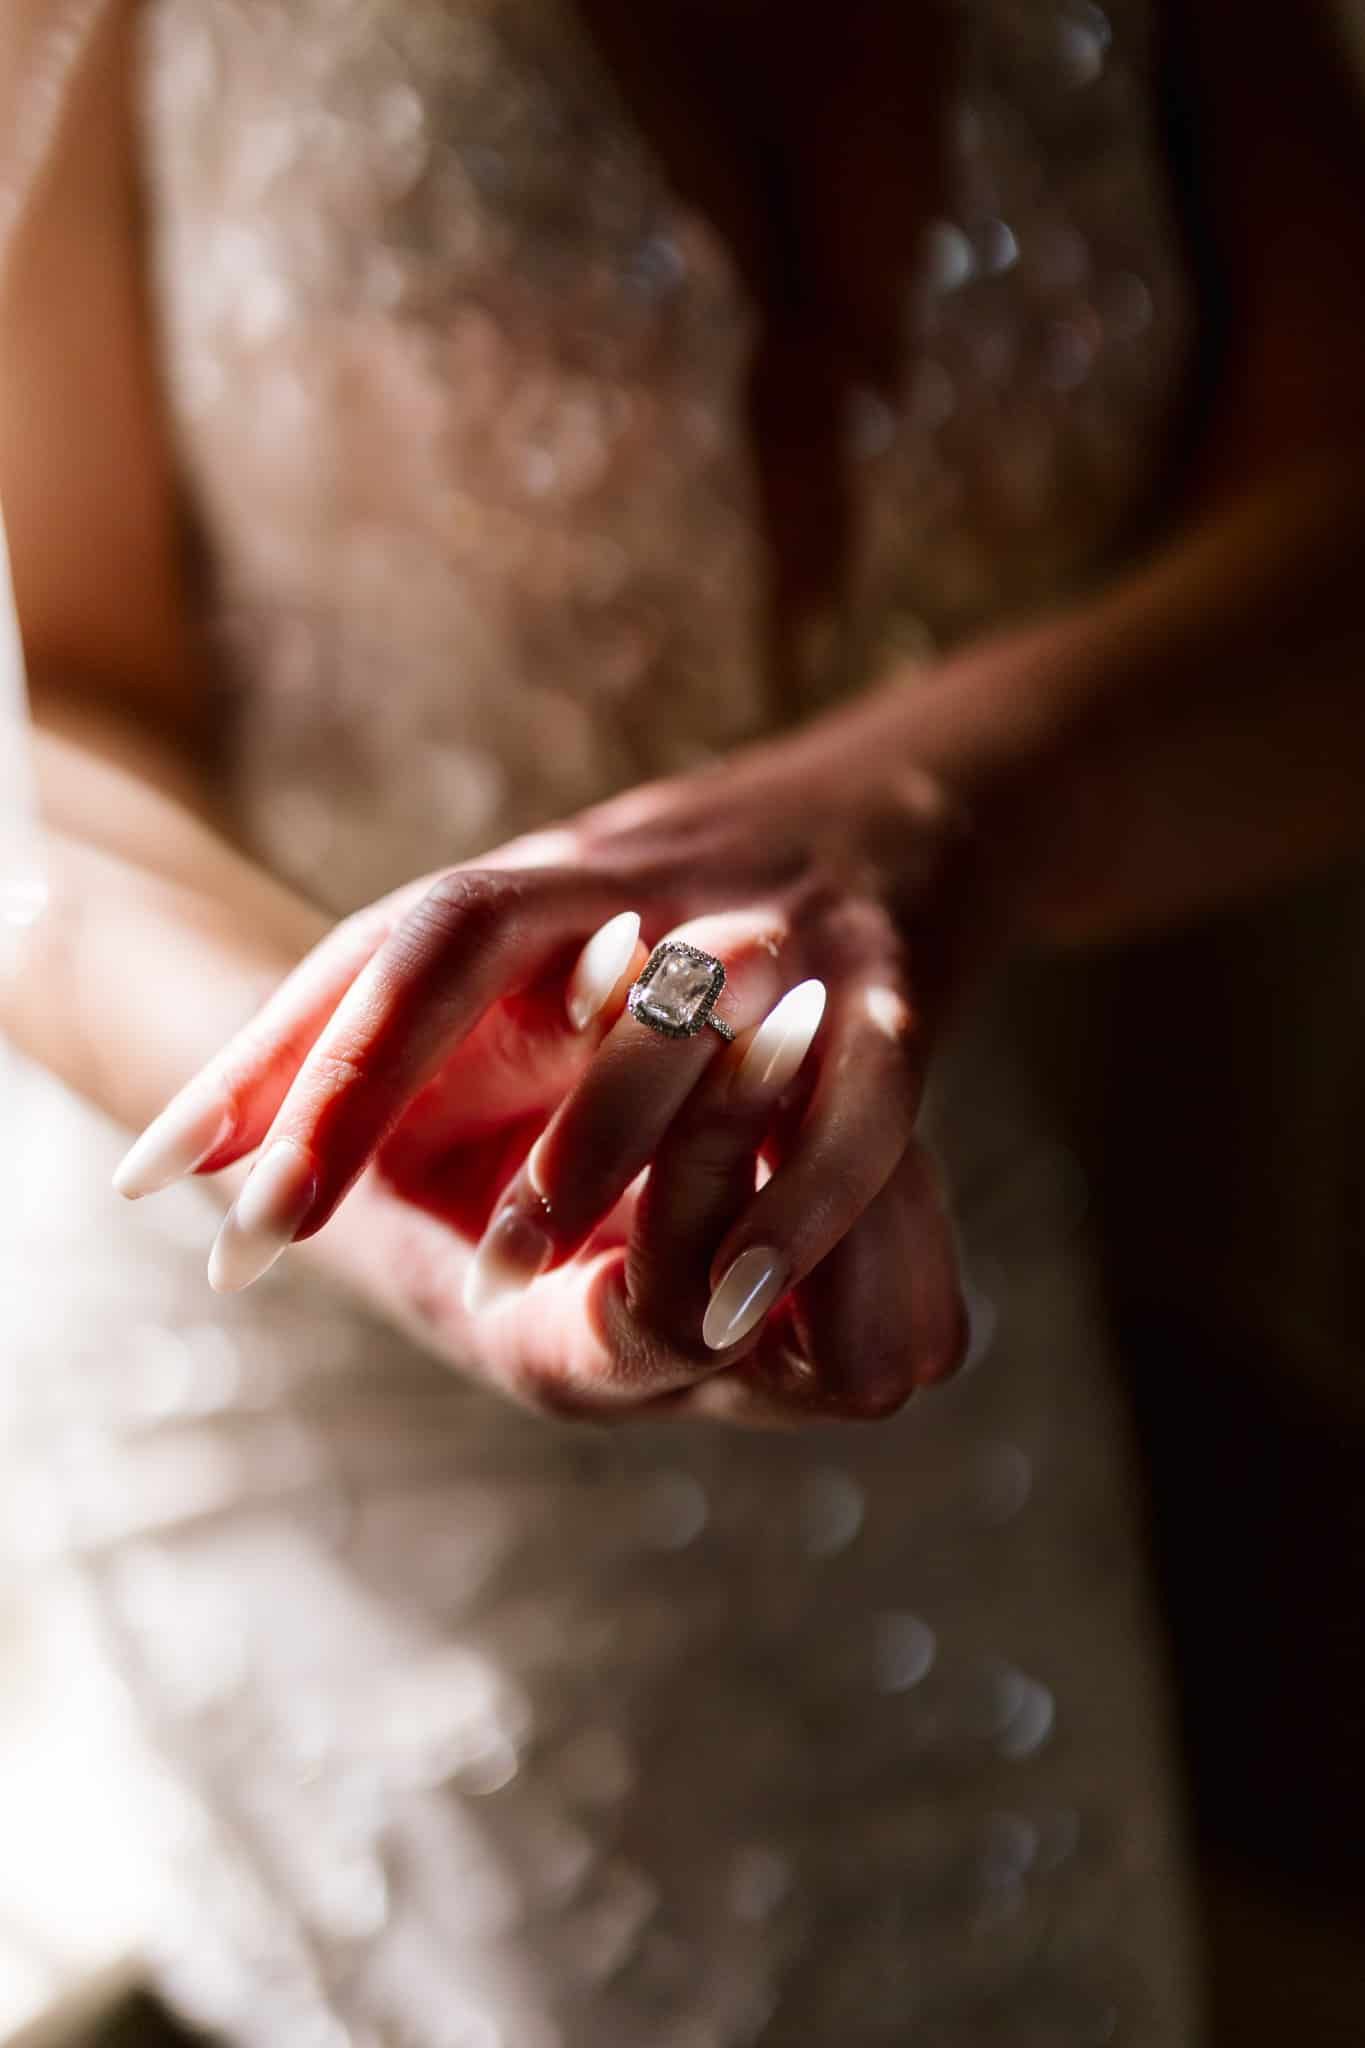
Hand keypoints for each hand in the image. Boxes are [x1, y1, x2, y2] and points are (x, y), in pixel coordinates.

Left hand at [113, 715, 983, 1422]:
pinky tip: (725, 1305)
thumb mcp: (536, 934)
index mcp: (548, 871)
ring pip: (670, 1018)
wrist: (905, 809)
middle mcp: (644, 880)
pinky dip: (790, 1209)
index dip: (291, 1055)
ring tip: (493, 1277)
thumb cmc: (681, 908)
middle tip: (281, 1222)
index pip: (394, 940)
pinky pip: (850, 1109)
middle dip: (368, 1085)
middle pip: (483, 945)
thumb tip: (190, 1149)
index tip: (188, 1183)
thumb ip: (377, 1024)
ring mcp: (774, 929)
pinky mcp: (894, 997)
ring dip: (582, 1146)